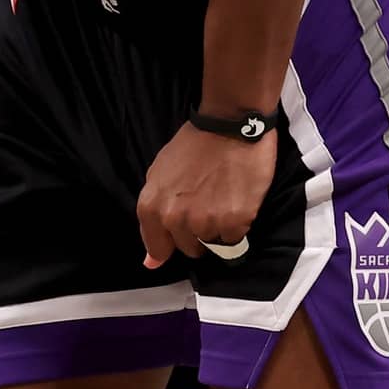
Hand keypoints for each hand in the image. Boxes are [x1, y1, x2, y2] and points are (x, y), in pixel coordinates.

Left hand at [136, 121, 274, 267]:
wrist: (229, 126)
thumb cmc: (193, 146)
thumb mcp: (159, 174)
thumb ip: (153, 217)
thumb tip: (151, 262)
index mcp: (152, 207)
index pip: (157, 248)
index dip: (170, 242)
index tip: (180, 234)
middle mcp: (176, 219)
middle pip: (188, 249)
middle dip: (196, 232)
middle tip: (206, 203)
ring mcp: (206, 222)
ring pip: (212, 245)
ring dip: (218, 228)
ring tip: (222, 198)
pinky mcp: (235, 222)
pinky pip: (235, 239)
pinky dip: (238, 224)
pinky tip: (236, 199)